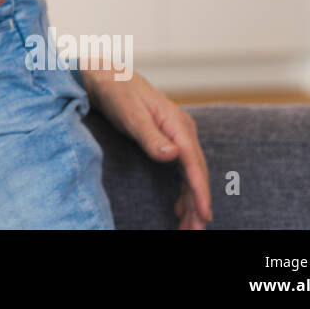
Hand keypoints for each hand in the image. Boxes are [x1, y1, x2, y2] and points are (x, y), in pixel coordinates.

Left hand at [80, 68, 212, 228]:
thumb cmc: (115, 92)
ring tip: (189, 228)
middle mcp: (182, 130)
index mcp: (177, 123)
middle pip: (196, 173)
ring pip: (190, 174)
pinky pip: (182, 170)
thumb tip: (172, 156)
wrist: (105, 76)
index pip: (193, 163)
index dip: (200, 191)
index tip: (204, 215)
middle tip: (195, 232)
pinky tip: (180, 208)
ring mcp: (177, 135)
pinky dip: (183, 191)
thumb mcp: (129, 113)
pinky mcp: (168, 139)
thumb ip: (150, 136)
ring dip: (192, 201)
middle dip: (198, 204)